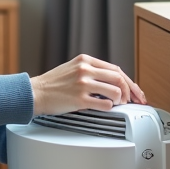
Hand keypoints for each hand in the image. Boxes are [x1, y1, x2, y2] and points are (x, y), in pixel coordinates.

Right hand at [29, 54, 146, 115]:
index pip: (115, 69)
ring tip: (116, 104)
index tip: (135, 91)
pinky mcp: (80, 99)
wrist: (34, 93)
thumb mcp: (72, 68)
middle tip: (131, 100)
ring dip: (120, 100)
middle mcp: (85, 70)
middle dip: (130, 92)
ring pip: (115, 91)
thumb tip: (112, 81)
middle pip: (119, 78)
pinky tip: (106, 108)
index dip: (129, 81)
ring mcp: (83, 84)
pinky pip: (105, 104)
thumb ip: (91, 71)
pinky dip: (110, 108)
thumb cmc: (52, 84)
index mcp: (85, 60)